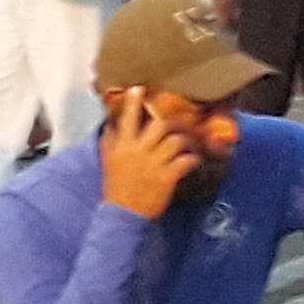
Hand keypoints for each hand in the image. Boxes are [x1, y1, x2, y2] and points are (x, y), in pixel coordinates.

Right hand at [98, 94, 206, 217]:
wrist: (123, 215)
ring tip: (191, 142)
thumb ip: (110, 141)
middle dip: (172, 122)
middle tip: (180, 121)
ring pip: (175, 141)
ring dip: (186, 141)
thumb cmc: (116, 187)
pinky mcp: (167, 177)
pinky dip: (193, 160)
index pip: (128, 118)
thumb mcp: (109, 161)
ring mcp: (154, 164)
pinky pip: (186, 161)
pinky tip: (194, 161)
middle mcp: (139, 151)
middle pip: (159, 125)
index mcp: (122, 146)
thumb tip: (112, 124)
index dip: (134, 101)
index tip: (140, 88)